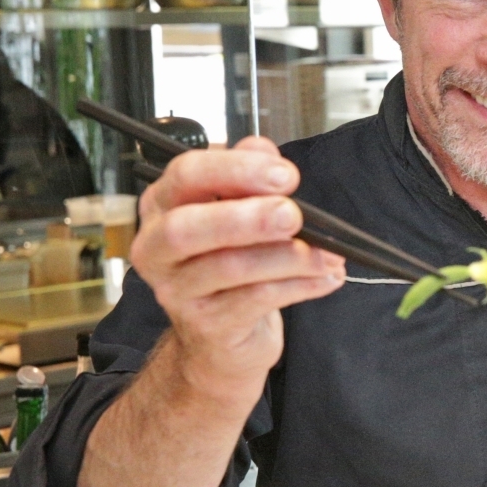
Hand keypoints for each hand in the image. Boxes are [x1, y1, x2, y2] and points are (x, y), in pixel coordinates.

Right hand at [130, 136, 344, 395]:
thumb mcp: (239, 212)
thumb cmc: (230, 264)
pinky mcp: (206, 324)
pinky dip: (299, 286)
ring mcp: (177, 290)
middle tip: (291, 215)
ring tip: (328, 255)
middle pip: (187, 227)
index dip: (236, 170)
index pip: (187, 175)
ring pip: (230, 267)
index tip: (285, 175)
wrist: (221, 338)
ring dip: (288, 257)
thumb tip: (264, 149)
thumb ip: (249, 178)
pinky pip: (256, 300)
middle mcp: (158, 247)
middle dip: (246, 218)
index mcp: (164, 205)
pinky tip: (326, 278)